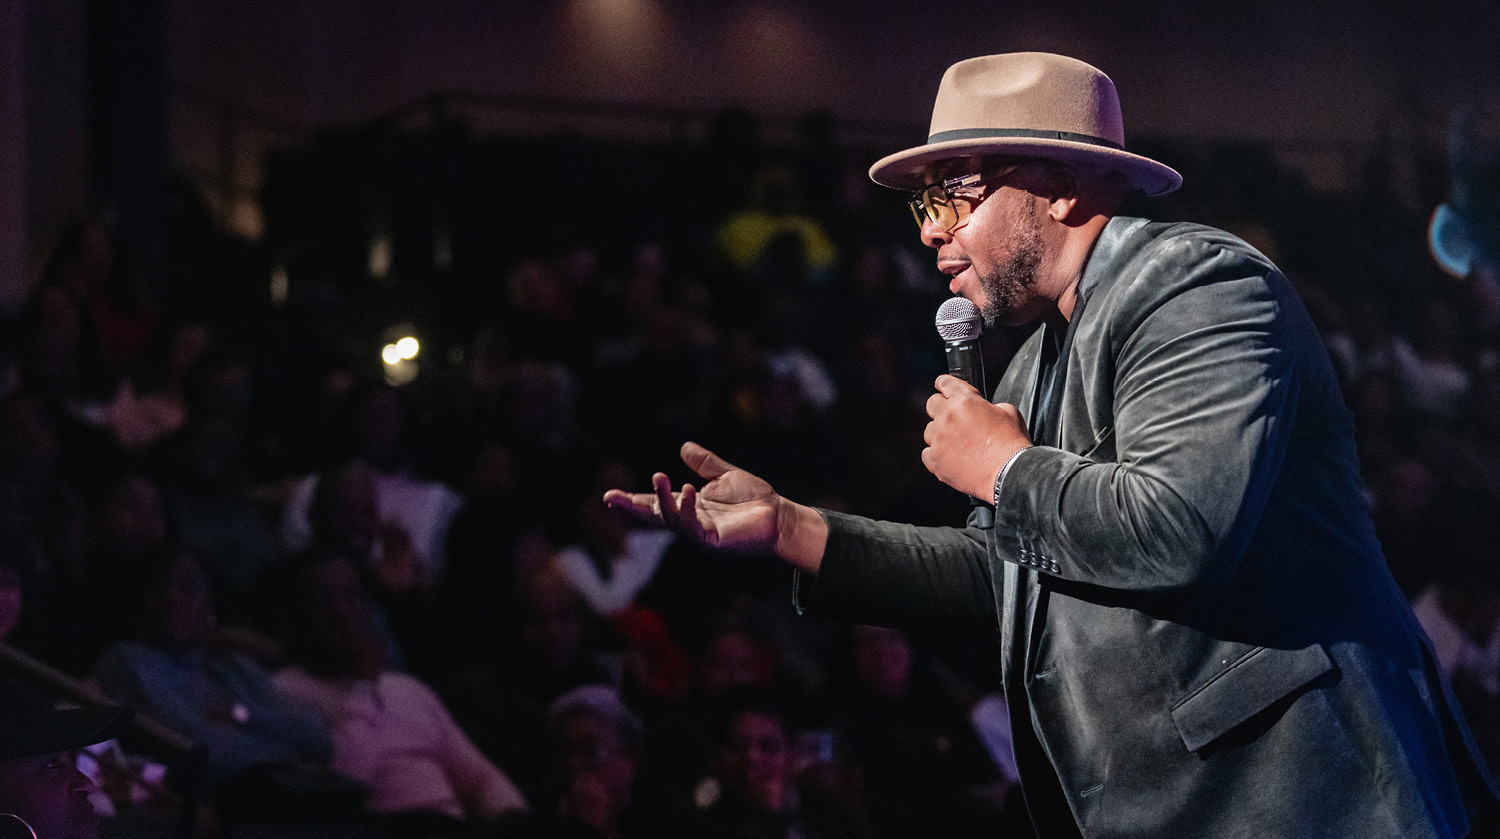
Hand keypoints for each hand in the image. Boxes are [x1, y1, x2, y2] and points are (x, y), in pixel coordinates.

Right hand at [602, 442, 826, 572]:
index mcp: (689, 506)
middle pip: (654, 516)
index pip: (655, 504)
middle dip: (632, 508)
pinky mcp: (713, 540)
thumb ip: (704, 464)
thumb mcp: (726, 476)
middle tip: (611, 497)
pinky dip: (687, 509)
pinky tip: (689, 491)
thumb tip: (683, 446)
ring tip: (660, 477)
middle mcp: (689, 521)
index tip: (609, 496)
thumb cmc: (755, 500)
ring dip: (663, 499)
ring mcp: (699, 532)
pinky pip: (693, 527)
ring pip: (671, 518)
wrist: (780, 516)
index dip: (633, 501)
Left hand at [923, 375, 1031, 498]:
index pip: (946, 383)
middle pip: (932, 405)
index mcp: (964, 402)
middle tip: (954, 418)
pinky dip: (936, 454)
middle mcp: (947, 418)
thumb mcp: (1008, 412)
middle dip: (942, 408)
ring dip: (940, 433)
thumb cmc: (1011, 445)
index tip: (941, 385)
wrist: (1009, 473)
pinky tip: (951, 457)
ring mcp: (939, 440)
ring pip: (929, 430)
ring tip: (958, 443)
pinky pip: (927, 453)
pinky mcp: (936, 461)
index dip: (943, 384)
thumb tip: (985, 410)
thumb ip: (990, 406)